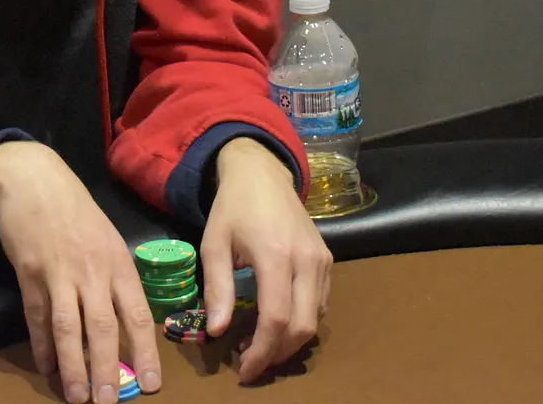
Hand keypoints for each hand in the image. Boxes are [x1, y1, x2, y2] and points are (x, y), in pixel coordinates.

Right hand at [0, 142, 159, 403]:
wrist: (34, 180)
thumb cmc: (76, 211)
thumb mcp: (107, 238)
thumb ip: (115, 277)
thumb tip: (125, 322)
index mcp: (119, 262)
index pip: (137, 315)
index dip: (145, 352)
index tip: (150, 385)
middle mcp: (93, 270)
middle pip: (104, 327)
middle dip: (108, 369)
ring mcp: (60, 272)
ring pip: (69, 328)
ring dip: (74, 366)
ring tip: (77, 397)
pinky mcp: (29, 273)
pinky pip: (37, 317)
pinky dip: (41, 345)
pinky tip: (47, 367)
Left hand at [200, 137, 331, 382]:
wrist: (262, 173)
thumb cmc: (233, 208)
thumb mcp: (214, 243)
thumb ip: (217, 288)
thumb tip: (217, 331)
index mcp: (276, 255)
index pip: (276, 319)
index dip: (261, 351)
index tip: (243, 370)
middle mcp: (307, 260)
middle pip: (303, 326)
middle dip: (277, 353)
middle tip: (250, 362)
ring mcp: (323, 260)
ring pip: (316, 319)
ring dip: (291, 341)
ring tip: (260, 345)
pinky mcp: (328, 260)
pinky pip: (321, 303)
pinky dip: (302, 321)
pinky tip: (277, 323)